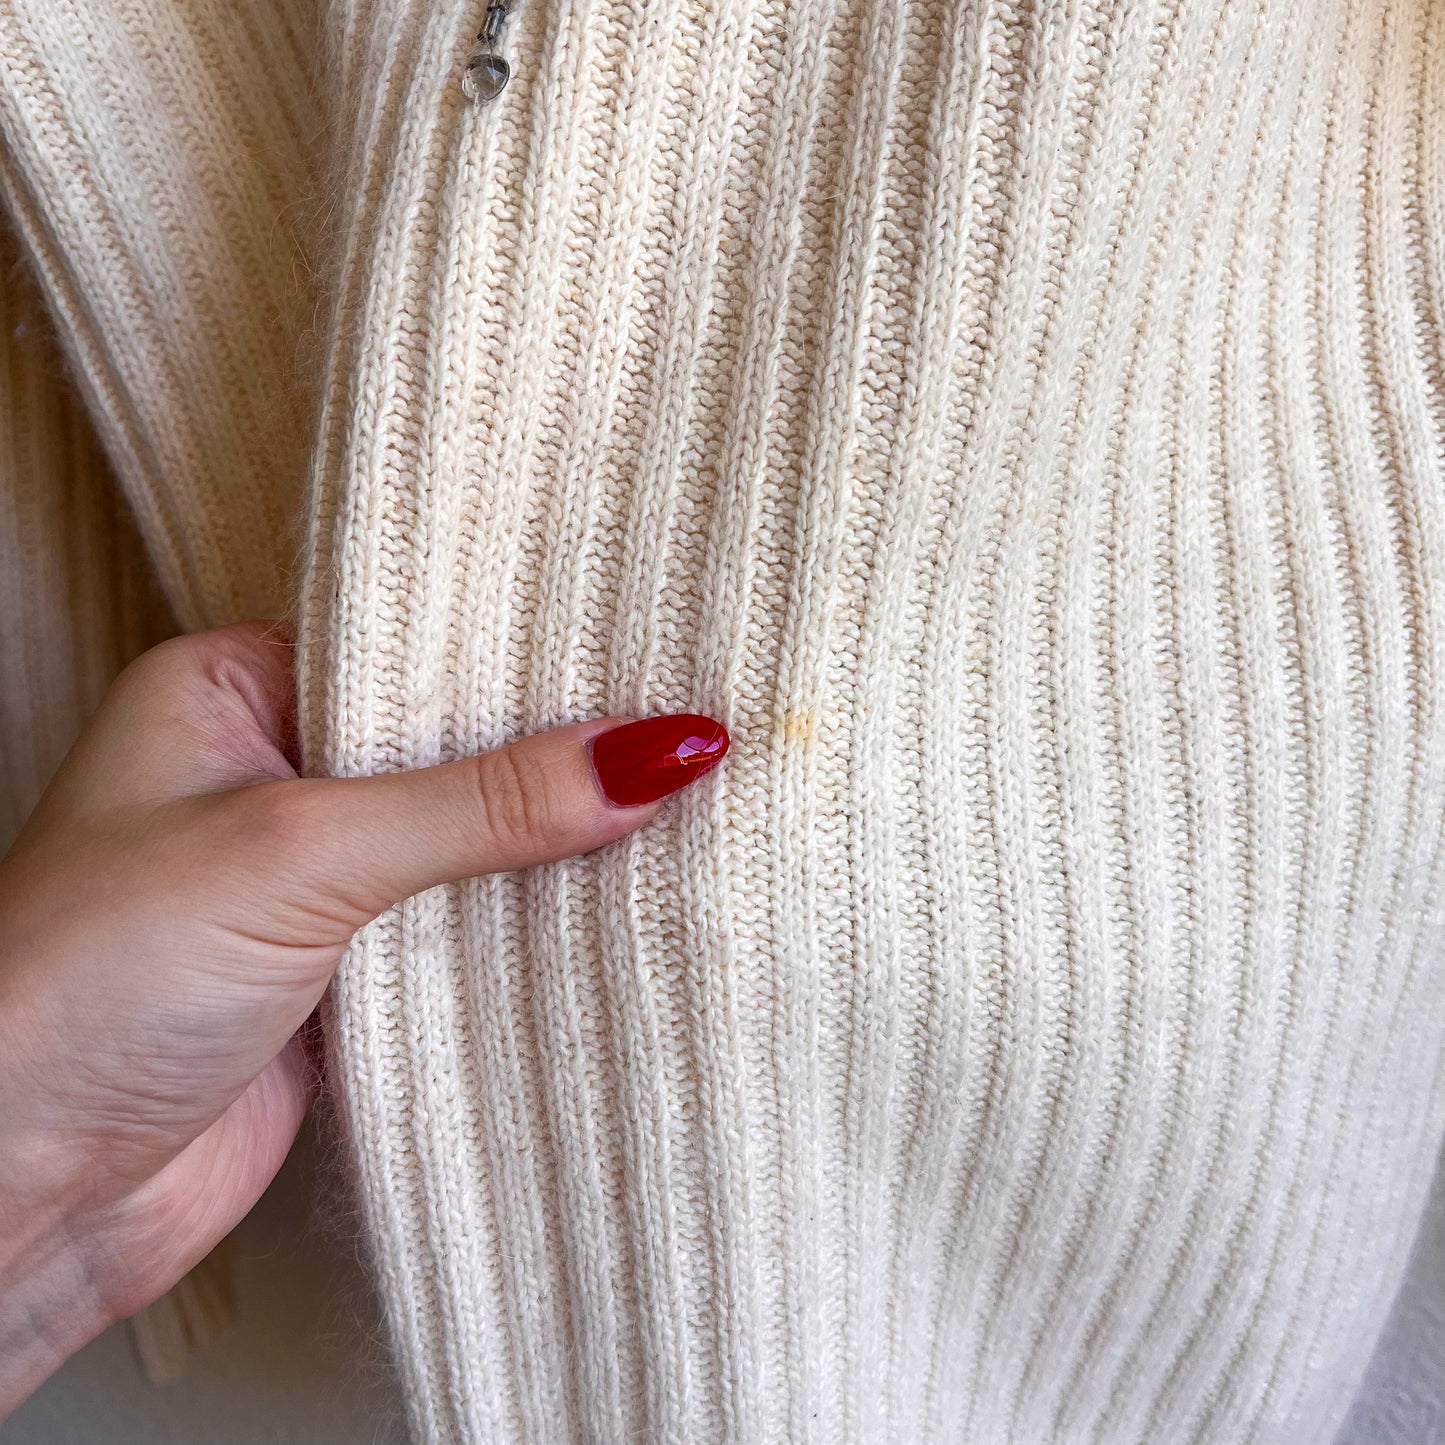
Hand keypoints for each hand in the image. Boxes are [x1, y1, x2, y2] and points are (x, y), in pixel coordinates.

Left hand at [0, 621, 726, 1415]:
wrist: (21, 1194)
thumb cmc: (82, 983)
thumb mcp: (300, 852)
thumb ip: (481, 803)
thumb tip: (648, 753)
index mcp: (233, 691)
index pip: (411, 645)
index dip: (524, 653)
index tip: (644, 650)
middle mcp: (274, 776)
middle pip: (450, 747)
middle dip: (554, 753)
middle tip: (687, 730)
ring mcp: (312, 882)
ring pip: (465, 844)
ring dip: (551, 847)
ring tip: (688, 807)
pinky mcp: (347, 977)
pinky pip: (463, 932)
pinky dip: (530, 928)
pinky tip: (618, 903)